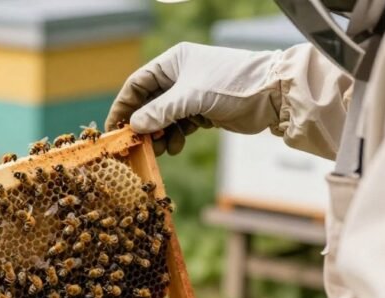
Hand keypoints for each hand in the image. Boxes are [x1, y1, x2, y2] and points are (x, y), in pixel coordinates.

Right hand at [106, 42, 283, 155]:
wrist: (270, 95)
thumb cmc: (229, 85)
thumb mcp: (189, 98)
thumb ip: (159, 112)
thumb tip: (133, 126)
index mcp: (173, 62)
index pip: (137, 84)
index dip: (124, 106)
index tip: (114, 128)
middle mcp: (180, 76)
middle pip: (149, 103)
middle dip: (144, 125)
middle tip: (136, 144)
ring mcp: (191, 94)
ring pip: (164, 118)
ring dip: (159, 134)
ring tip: (160, 149)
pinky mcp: (202, 110)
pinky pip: (179, 126)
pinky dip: (175, 137)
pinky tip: (175, 147)